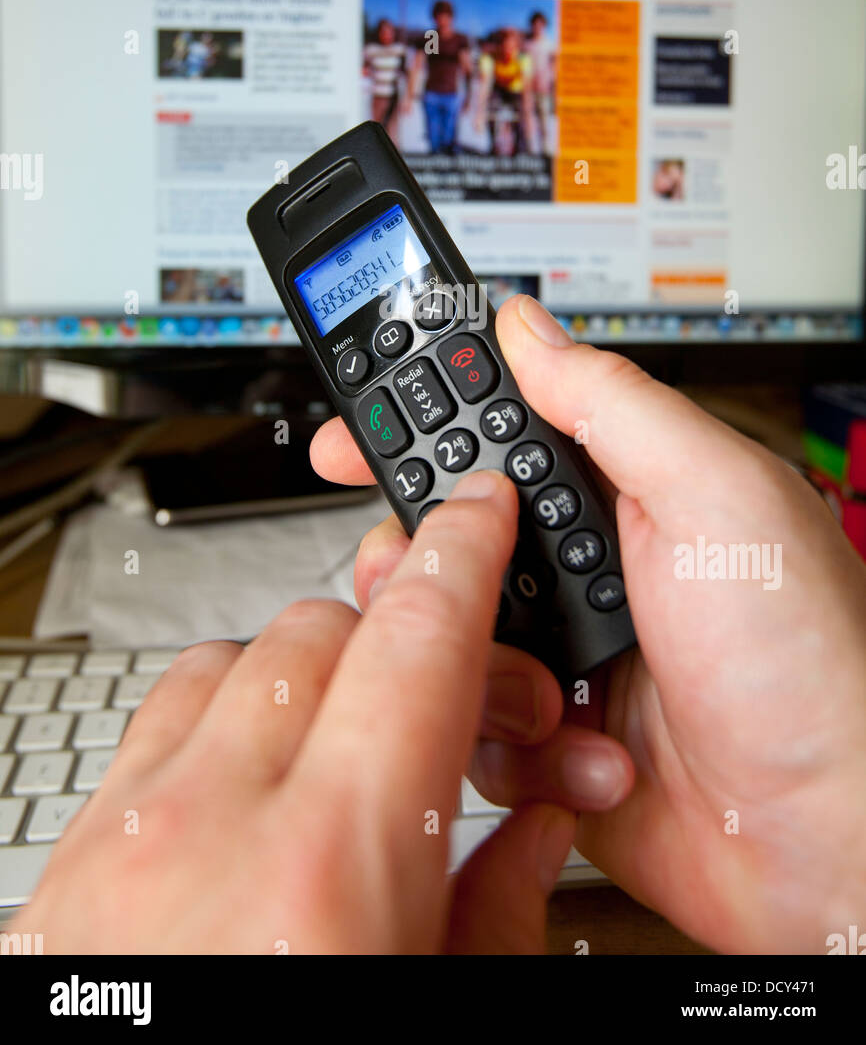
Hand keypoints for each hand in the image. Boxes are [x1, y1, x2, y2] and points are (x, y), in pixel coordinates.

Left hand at [10, 468, 631, 954]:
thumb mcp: (440, 1009)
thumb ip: (499, 908)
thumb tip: (534, 821)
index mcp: (328, 876)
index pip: (414, 642)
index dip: (460, 557)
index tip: (476, 515)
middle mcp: (207, 833)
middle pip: (322, 635)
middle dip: (402, 643)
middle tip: (454, 714)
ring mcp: (119, 844)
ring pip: (231, 664)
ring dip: (306, 681)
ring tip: (354, 756)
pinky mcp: (65, 869)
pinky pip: (153, 728)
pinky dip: (220, 725)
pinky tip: (253, 790)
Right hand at [311, 295, 865, 953]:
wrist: (830, 838)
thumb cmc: (812, 663)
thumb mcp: (714, 496)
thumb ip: (611, 403)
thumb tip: (527, 327)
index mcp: (620, 492)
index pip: (489, 432)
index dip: (410, 424)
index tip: (348, 437)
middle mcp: (584, 568)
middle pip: (441, 537)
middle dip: (419, 561)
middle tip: (417, 578)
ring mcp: (563, 656)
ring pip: (436, 637)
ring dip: (478, 665)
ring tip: (551, 686)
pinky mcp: (548, 740)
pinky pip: (467, 729)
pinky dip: (513, 745)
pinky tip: (582, 744)